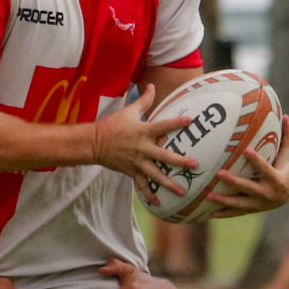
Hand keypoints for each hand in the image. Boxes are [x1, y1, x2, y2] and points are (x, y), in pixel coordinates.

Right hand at [89, 84, 198, 204]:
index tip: (190, 120)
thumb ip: (144, 100)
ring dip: (169, 184)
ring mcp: (137, 162)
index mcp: (144, 131)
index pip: (163, 126)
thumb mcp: (129, 110)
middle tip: (195, 165)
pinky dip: (149, 195)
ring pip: (156, 175)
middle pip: (165, 156)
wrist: (93, 143)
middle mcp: (143, 148)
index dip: (177, 122)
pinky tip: (159, 203)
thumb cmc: (112, 125)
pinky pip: (142, 185)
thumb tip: (151, 85)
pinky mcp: (131, 171)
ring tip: (183, 192)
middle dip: (180, 161)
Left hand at [208, 114, 288, 218]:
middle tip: (219, 173)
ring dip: (223, 200)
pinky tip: (208, 213)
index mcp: (277, 179)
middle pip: (248, 188)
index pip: (265, 169)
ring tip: (207, 195)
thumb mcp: (288, 156)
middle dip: (233, 181)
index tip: (245, 151)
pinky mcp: (250, 210)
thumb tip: (287, 116)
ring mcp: (258, 204)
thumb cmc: (286, 169)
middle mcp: (267, 194)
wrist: (287, 196)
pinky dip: (222, 213)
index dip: (256, 160)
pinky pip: (234, 213)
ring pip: (239, 204)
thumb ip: (287, 137)